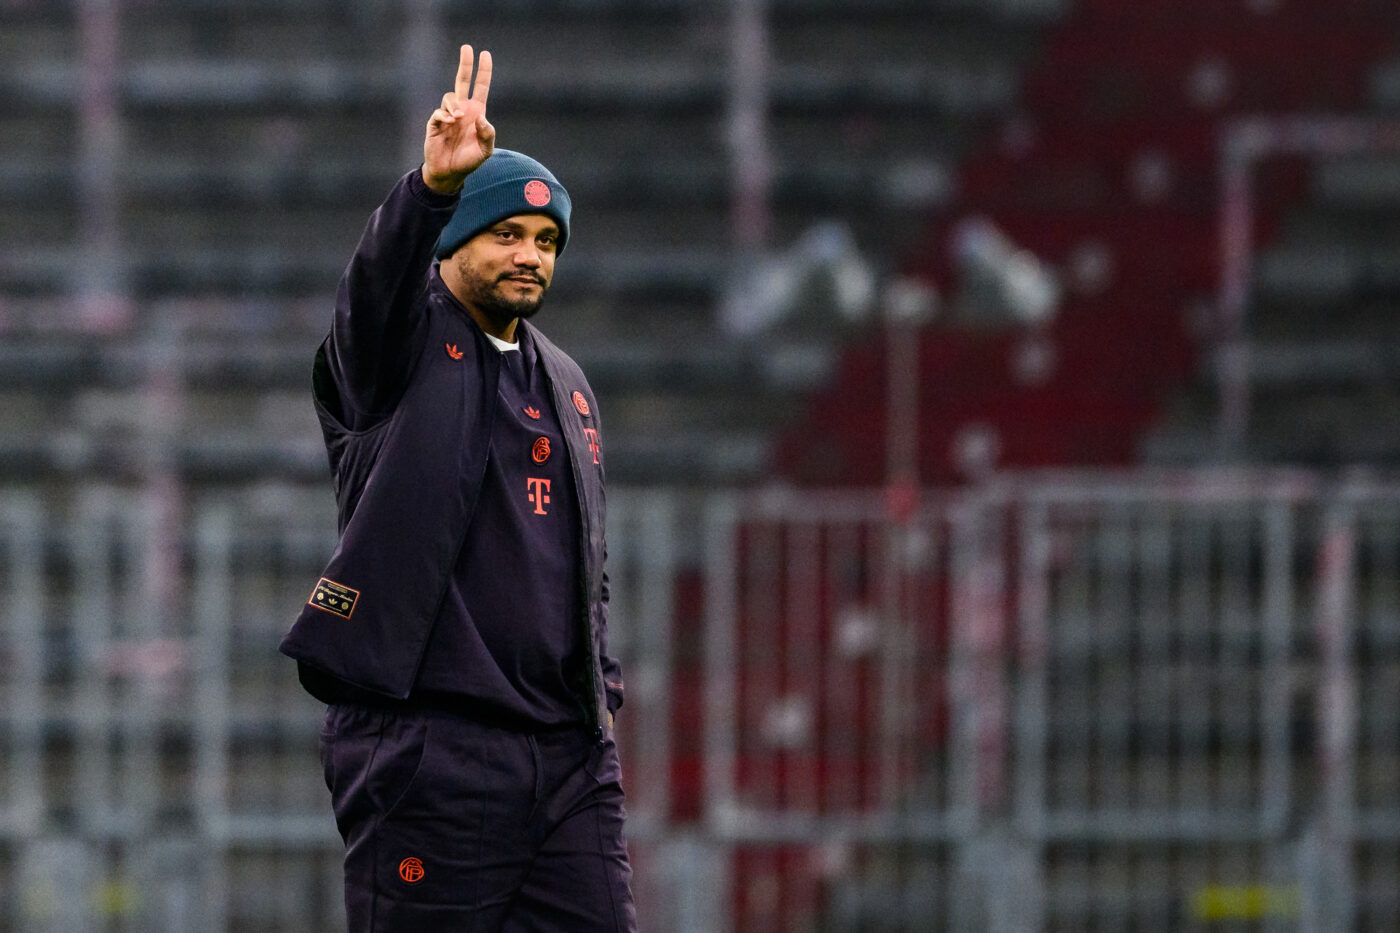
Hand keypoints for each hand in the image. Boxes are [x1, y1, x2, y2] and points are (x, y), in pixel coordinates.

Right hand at [422, 44, 494, 194]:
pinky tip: (449, 123)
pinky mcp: (434, 124)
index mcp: (476, 113)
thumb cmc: (469, 161)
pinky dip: (444, 115)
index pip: (480, 87)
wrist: (450, 173)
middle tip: (467, 47)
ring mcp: (447, 116)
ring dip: (455, 104)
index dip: (483, 72)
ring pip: (449, 97)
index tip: (485, 54)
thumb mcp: (485, 151)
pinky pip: (438, 113)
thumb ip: (488, 135)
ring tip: (458, 117)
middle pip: (462, 81)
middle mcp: (462, 110)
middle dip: (465, 64)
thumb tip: (482, 117)